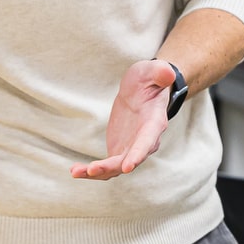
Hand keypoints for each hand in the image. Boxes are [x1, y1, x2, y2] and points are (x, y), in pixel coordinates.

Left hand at [71, 59, 176, 179]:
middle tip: (92, 169)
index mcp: (154, 123)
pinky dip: (91, 171)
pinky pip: (106, 167)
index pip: (147, 141)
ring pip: (115, 168)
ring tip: (76, 171)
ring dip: (97, 172)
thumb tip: (168, 73)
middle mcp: (145, 142)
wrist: (143, 90)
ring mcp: (131, 149)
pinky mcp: (119, 151)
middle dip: (111, 167)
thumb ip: (160, 73)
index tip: (128, 167)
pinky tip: (75, 170)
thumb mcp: (153, 71)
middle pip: (129, 160)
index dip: (138, 154)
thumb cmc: (149, 79)